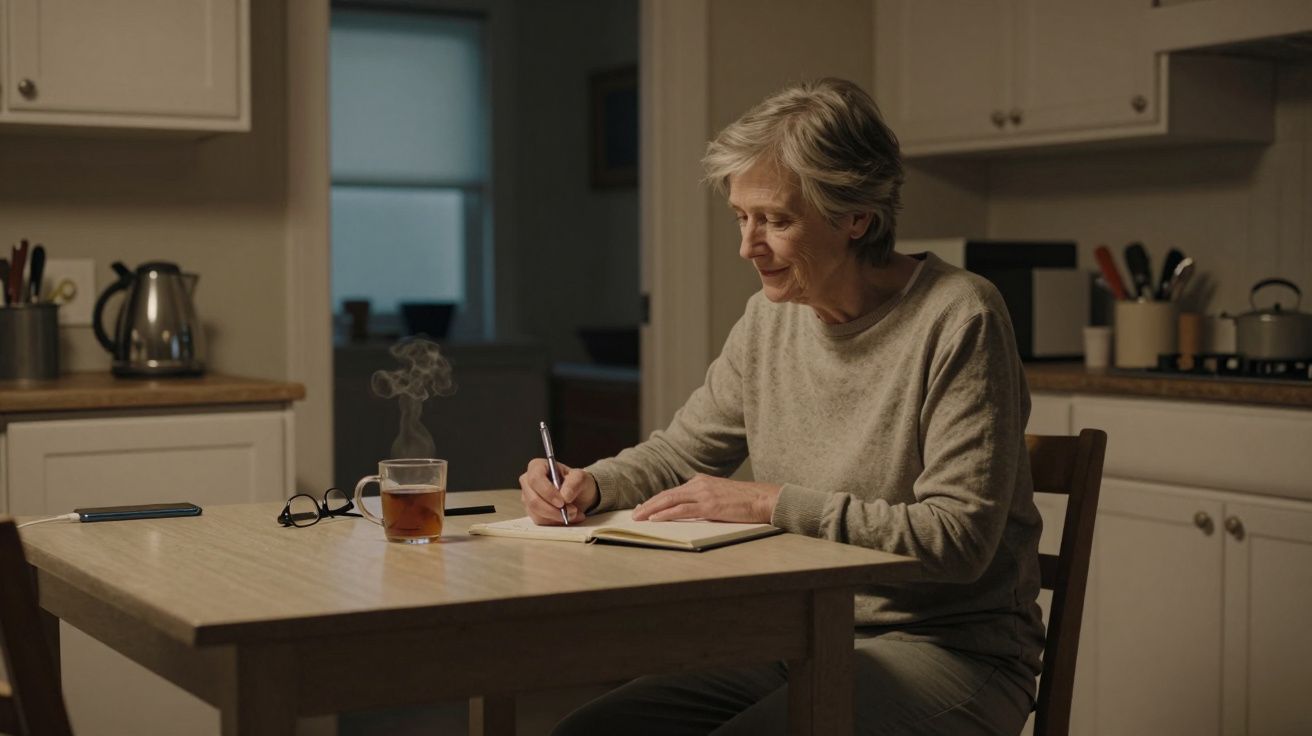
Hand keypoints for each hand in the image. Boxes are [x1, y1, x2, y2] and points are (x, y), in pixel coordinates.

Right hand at [519, 458, 597, 525]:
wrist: (578, 495)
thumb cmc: (576, 482)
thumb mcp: (581, 478)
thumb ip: (575, 483)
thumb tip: (565, 496)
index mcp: (537, 466)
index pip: (536, 479)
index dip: (547, 492)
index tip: (562, 502)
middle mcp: (528, 481)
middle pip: (533, 499)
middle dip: (553, 509)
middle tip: (572, 511)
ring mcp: (528, 497)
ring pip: (536, 513)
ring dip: (557, 516)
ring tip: (574, 513)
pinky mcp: (531, 511)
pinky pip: (540, 521)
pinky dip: (555, 522)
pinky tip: (568, 517)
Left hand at [630, 474, 781, 523]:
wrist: (765, 499)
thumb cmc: (746, 501)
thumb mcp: (721, 495)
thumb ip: (704, 498)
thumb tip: (690, 510)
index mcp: (701, 481)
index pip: (673, 491)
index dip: (656, 500)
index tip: (643, 508)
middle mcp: (700, 484)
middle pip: (667, 494)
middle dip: (648, 505)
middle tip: (634, 514)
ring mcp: (704, 494)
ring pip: (670, 501)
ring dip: (651, 510)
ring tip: (639, 518)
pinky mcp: (710, 506)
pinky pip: (682, 510)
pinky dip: (666, 514)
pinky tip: (655, 519)